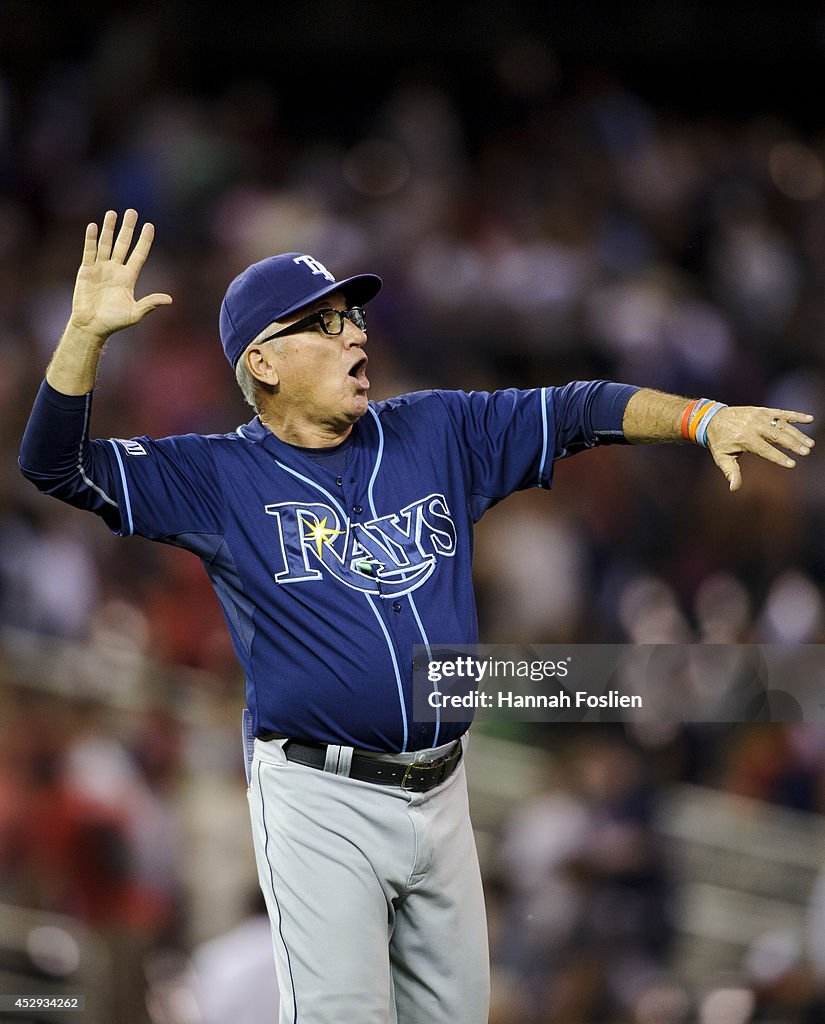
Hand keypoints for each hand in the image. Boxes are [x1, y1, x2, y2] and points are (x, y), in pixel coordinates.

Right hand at [69, 209, 172, 342]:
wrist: (92, 326)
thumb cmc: (114, 322)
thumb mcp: (135, 313)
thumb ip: (150, 304)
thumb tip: (170, 299)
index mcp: (129, 278)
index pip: (139, 254)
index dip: (144, 241)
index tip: (150, 226)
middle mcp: (115, 270)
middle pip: (123, 244)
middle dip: (128, 228)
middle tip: (132, 212)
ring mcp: (100, 268)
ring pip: (106, 244)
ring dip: (109, 229)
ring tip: (113, 213)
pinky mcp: (86, 270)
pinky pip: (89, 251)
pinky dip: (91, 239)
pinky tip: (93, 226)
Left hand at [706, 406, 814, 490]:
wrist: (712, 418)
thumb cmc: (719, 441)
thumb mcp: (721, 458)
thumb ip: (731, 472)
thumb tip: (734, 488)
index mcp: (744, 439)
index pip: (765, 450)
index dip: (779, 457)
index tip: (792, 464)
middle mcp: (753, 426)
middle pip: (777, 436)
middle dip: (793, 444)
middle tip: (806, 452)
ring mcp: (759, 416)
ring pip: (782, 425)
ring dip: (798, 434)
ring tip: (810, 443)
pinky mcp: (763, 410)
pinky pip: (781, 412)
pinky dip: (796, 415)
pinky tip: (810, 420)